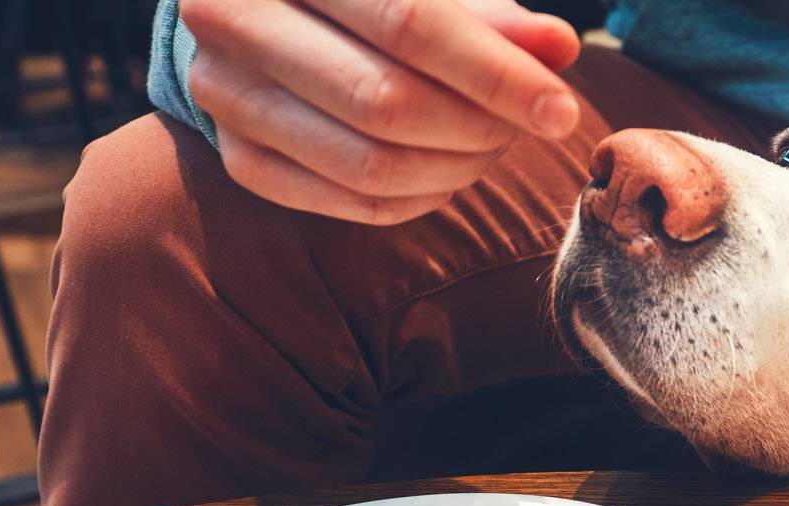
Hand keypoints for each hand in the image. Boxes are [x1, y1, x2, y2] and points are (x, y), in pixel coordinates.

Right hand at [181, 0, 580, 224]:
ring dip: (457, 168)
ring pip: (368, 164)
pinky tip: (452, 172)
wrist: (261, 13)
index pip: (408, 22)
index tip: (562, 110)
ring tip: (495, 144)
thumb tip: (559, 46)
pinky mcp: (239, 160)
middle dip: (478, 127)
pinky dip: (421, 198)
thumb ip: (488, 17)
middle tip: (528, 126)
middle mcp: (233, 21)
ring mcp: (226, 97)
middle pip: (384, 102)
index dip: (494, 73)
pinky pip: (351, 203)